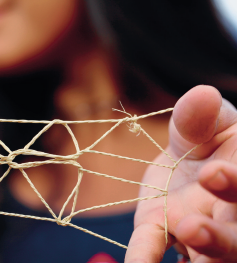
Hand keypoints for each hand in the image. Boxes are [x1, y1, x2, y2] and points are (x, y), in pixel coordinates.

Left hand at [125, 85, 236, 261]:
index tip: (213, 171)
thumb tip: (202, 94)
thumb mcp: (207, 122)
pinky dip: (143, 258)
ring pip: (207, 257)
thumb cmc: (208, 137)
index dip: (234, 184)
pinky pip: (154, 247)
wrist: (189, 155)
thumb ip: (201, 116)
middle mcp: (230, 216)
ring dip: (194, 254)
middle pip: (235, 241)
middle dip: (218, 238)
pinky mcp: (161, 228)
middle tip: (191, 226)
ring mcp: (198, 231)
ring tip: (176, 236)